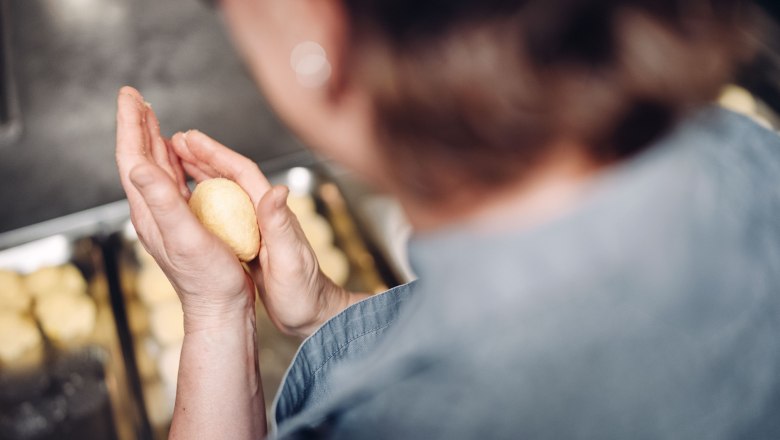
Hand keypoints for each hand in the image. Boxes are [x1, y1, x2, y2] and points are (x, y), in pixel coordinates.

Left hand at [115, 86, 254, 329]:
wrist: (221, 307)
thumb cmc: (209, 278)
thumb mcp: (184, 237)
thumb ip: (161, 201)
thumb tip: (137, 165)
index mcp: (150, 210)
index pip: (133, 157)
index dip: (130, 125)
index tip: (131, 97)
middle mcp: (154, 211)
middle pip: (140, 159)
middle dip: (137, 126)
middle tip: (136, 99)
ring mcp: (168, 217)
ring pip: (155, 170)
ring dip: (152, 141)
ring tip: (152, 120)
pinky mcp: (185, 223)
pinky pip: (173, 182)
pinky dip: (172, 162)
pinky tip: (178, 158)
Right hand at [168, 128, 355, 336]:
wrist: (312, 316)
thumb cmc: (305, 292)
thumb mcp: (292, 259)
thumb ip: (282, 226)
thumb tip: (278, 190)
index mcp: (273, 213)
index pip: (243, 173)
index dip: (216, 154)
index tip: (191, 139)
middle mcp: (265, 215)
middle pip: (231, 177)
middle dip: (203, 156)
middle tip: (175, 140)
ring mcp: (257, 229)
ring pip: (224, 193)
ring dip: (201, 174)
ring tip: (176, 160)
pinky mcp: (250, 244)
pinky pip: (222, 215)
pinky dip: (204, 202)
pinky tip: (189, 201)